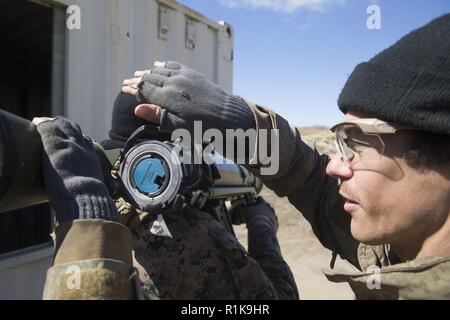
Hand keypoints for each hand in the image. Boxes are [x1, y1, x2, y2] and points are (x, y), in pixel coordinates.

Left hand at [33, 117, 118, 223]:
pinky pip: (48, 128)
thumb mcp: (95, 187)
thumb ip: (92, 182)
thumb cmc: (90, 198)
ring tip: (45, 126)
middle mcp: (82, 146)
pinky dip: (42, 124)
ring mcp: (69, 144)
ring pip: (63, 124)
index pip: (85, 139)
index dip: (76, 137)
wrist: (86, 196)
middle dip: (65, 126)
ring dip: (54, 124)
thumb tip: (92, 192)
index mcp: (92, 156)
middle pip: (74, 128)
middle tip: (54, 128)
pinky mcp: (55, 145)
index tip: (69, 139)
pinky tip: (35, 123)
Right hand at [122, 61, 255, 133]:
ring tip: (140, 73)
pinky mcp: (194, 75)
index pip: (144, 89)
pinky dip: (164, 64)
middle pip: (150, 77)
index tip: (123, 87)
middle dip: (138, 79)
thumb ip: (157, 115)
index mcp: (168, 96)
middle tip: (128, 81)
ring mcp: (185, 76)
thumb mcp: (179, 126)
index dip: (133, 88)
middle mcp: (174, 82)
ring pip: (161, 70)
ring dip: (149, 71)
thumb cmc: (203, 126)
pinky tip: (159, 63)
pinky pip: (175, 65)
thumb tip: (136, 108)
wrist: (228, 116)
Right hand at [239, 197, 277, 231]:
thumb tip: (244, 207)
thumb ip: (245, 207)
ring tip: (259, 220)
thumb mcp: (245, 210)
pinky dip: (267, 223)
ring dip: (265, 216)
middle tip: (255, 212)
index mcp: (264, 204)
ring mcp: (274, 217)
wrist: (261, 230)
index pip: (260, 198)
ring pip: (270, 214)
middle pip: (266, 206)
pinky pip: (271, 222)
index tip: (252, 202)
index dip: (255, 200)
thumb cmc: (252, 218)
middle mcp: (270, 209)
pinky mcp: (275, 224)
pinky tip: (262, 226)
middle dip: (261, 209)